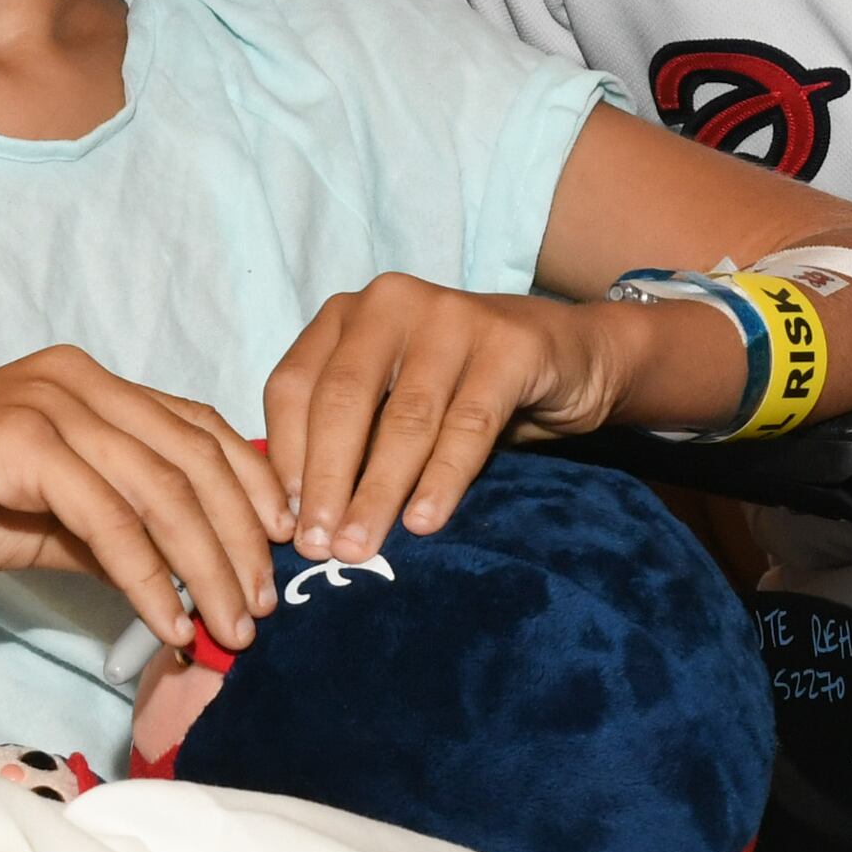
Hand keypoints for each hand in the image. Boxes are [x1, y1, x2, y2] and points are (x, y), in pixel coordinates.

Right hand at [0, 347, 281, 648]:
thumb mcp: (39, 519)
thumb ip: (111, 532)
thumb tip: (187, 579)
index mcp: (89, 384)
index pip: (201, 430)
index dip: (253, 492)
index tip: (280, 558)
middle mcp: (80, 380)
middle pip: (198, 458)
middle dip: (244, 541)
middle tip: (265, 611)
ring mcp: (51, 403)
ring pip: (165, 488)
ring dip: (210, 567)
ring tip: (231, 629)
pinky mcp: (21, 440)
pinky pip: (111, 517)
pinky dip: (150, 576)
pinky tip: (169, 621)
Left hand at [263, 277, 657, 560]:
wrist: (568, 357)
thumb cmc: (459, 390)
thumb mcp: (391, 400)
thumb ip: (347, 438)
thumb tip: (295, 519)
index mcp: (347, 314)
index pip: (293, 385)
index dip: (285, 458)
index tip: (283, 525)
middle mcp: (392, 302)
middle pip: (342, 398)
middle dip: (326, 480)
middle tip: (316, 548)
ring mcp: (453, 317)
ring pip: (405, 417)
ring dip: (378, 491)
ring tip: (360, 547)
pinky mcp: (510, 345)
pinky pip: (469, 424)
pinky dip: (442, 479)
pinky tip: (424, 521)